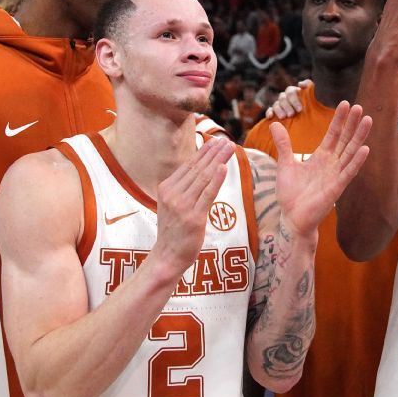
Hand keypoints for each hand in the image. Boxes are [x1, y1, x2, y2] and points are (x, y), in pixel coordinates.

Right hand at [151, 122, 234, 272]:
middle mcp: (173, 194)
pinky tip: (224, 167)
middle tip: (227, 141)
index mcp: (167, 188)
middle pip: (198, 168)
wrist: (168, 255)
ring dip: (218, 160)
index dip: (204, 152)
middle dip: (214, 152)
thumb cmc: (174, 230)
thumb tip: (200, 169)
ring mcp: (182, 206)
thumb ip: (184, 187)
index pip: (189, 166)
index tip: (216, 141)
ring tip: (230, 148)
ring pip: (204, 178)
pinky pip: (207, 195)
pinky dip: (216, 180)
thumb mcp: (173, 204)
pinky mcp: (194, 218)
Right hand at [265, 79, 311, 119]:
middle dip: (287, 106)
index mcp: (294, 92)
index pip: (291, 92)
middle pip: (283, 98)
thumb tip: (300, 84)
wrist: (308, 119)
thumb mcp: (312, 96)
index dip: (294, 100)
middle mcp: (286, 97)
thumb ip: (308, 86)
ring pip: (276, 104)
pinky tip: (270, 117)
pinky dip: (269, 112)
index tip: (300, 109)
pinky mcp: (274, 111)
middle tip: (291, 114)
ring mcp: (279, 104)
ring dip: (279, 110)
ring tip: (283, 117)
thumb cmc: (311, 106)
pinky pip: (270, 110)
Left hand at [272, 101, 372, 236]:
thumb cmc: (291, 194)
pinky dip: (357, 161)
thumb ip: (284, 145)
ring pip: (350, 152)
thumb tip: (275, 123)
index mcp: (321, 157)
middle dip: (352, 123)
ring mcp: (336, 175)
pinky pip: (349, 172)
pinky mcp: (337, 188)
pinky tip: (365, 148)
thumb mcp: (285, 164)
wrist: (292, 218)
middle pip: (345, 139)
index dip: (339, 120)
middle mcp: (331, 164)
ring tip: (368, 120)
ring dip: (359, 137)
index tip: (346, 104)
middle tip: (360, 106)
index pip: (333, 134)